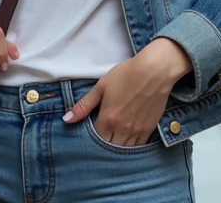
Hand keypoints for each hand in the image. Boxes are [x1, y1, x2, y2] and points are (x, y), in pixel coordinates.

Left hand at [62, 38, 191, 145]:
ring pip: (123, 150)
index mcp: (108, 119)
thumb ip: (84, 105)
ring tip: (113, 139)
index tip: (91, 132)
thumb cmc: (126, 74)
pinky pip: (138, 147)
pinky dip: (130, 146)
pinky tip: (126, 139)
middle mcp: (122, 129)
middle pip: (109, 148)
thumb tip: (66, 120)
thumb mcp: (102, 86)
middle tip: (101, 136)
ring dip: (116, 148)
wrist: (154, 70)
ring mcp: (137, 131)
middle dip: (103, 145)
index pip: (95, 140)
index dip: (91, 139)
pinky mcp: (149, 129)